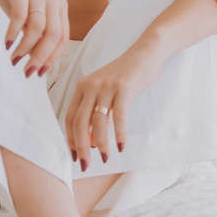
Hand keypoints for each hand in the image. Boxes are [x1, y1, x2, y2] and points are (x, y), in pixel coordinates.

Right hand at [0, 0, 69, 76]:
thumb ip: (34, 35)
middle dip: (41, 56)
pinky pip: (20, 16)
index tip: (40, 72)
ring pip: (37, 27)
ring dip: (25, 47)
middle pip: (53, 34)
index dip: (52, 57)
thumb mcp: (28, 17)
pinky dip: (13, 33)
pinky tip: (7, 43)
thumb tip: (35, 61)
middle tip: (27, 71)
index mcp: (60, 6)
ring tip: (14, 59)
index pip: (62, 37)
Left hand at [64, 38, 164, 170]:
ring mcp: (106, 86)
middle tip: (85, 164)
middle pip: (80, 122)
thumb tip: (92, 141)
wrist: (147, 51)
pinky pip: (119, 116)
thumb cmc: (127, 74)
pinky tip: (121, 146)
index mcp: (82, 87)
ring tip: (105, 158)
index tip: (74, 156)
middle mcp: (90, 86)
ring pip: (98, 122)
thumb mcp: (107, 92)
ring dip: (101, 144)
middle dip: (81, 147)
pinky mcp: (124, 87)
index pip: (70, 118)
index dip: (70, 140)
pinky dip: (119, 134)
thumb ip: (98, 112)